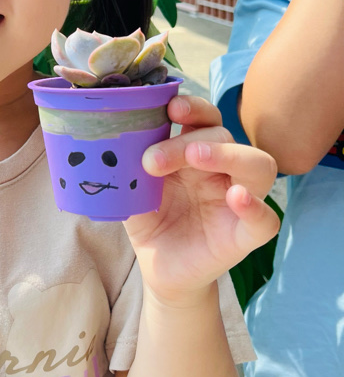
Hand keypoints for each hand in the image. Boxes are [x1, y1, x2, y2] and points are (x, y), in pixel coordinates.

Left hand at [123, 95, 279, 304]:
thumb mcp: (133, 190)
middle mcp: (222, 171)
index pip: (206, 118)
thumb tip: (109, 139)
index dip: (193, 107)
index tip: (171, 108)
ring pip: (259, 165)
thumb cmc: (151, 222)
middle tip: (152, 160)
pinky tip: (237, 197)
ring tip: (196, 157)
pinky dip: (256, 206)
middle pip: (224, 137)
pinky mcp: (244, 235)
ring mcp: (238, 201)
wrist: (158, 268)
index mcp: (196, 154)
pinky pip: (266, 219)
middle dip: (188, 140)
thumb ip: (128, 166)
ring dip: (229, 154)